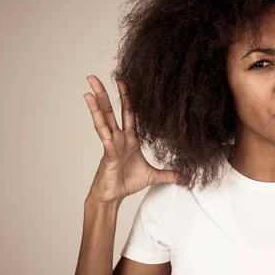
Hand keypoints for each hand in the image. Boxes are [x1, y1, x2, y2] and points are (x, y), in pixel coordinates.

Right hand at [83, 75, 179, 203]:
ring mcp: (111, 148)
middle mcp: (118, 139)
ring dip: (96, 110)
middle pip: (110, 112)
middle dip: (103, 95)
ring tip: (88, 95)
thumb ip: (170, 174)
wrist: (113, 196)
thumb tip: (186, 177)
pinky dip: (109, 143)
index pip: (128, 113)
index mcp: (129, 138)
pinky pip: (109, 149)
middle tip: (93, 78)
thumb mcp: (153, 176)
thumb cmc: (127, 182)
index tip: (123, 81)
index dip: (126, 97)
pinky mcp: (108, 161)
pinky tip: (107, 137)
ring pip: (103, 125)